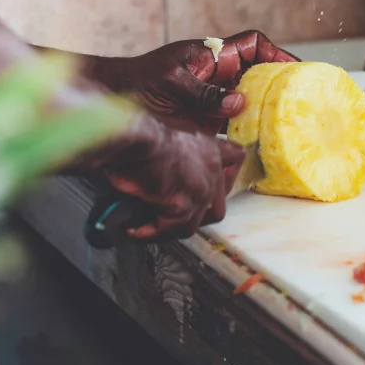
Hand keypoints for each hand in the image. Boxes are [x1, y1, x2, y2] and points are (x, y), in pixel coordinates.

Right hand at [78, 113, 245, 238]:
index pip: (235, 157)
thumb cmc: (136, 131)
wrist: (129, 135)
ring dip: (169, 228)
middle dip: (193, 216)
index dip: (226, 175)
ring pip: (193, 222)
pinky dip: (151, 233)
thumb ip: (175, 152)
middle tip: (169, 218)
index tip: (210, 187)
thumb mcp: (164, 134)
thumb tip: (164, 174)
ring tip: (146, 226)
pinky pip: (172, 229)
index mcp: (207, 144)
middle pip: (218, 203)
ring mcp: (201, 187)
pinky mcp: (184, 203)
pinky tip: (135, 229)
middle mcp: (211, 165)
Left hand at [90, 30, 298, 133]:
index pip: (253, 45)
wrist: (110, 103)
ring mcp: (213, 99)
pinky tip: (256, 148)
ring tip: (286, 128)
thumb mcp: (171, 83)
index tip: (295, 68)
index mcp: (212, 56)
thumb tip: (239, 102)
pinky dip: (246, 135)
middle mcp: (217, 76)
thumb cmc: (135, 83)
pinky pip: (234, 126)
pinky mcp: (205, 121)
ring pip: (249, 102)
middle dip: (279, 86)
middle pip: (258, 75)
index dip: (276, 53)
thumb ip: (203, 92)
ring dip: (266, 113)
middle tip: (301, 103)